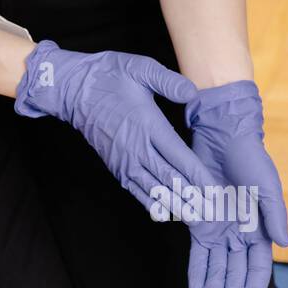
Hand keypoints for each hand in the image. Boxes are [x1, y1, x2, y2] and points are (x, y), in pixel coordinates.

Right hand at [14, 40, 219, 212]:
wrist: (71, 89)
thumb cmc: (108, 76)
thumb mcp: (138, 68)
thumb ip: (167, 81)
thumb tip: (192, 93)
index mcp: (147, 126)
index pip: (179, 157)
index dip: (199, 177)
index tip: (216, 191)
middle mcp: (136, 148)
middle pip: (170, 180)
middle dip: (194, 198)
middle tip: (215, 214)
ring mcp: (125, 160)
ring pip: (154, 190)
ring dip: (176, 206)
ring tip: (197, 219)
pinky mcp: (117, 167)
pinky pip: (137, 191)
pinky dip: (152, 204)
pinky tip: (167, 215)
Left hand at [185, 81, 287, 287]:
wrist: (222, 134)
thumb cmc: (250, 158)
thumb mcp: (266, 185)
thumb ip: (275, 215)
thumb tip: (284, 244)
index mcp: (261, 229)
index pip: (257, 271)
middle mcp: (241, 233)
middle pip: (235, 276)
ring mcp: (220, 227)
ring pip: (217, 268)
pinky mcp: (200, 218)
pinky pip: (197, 250)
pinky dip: (197, 269)